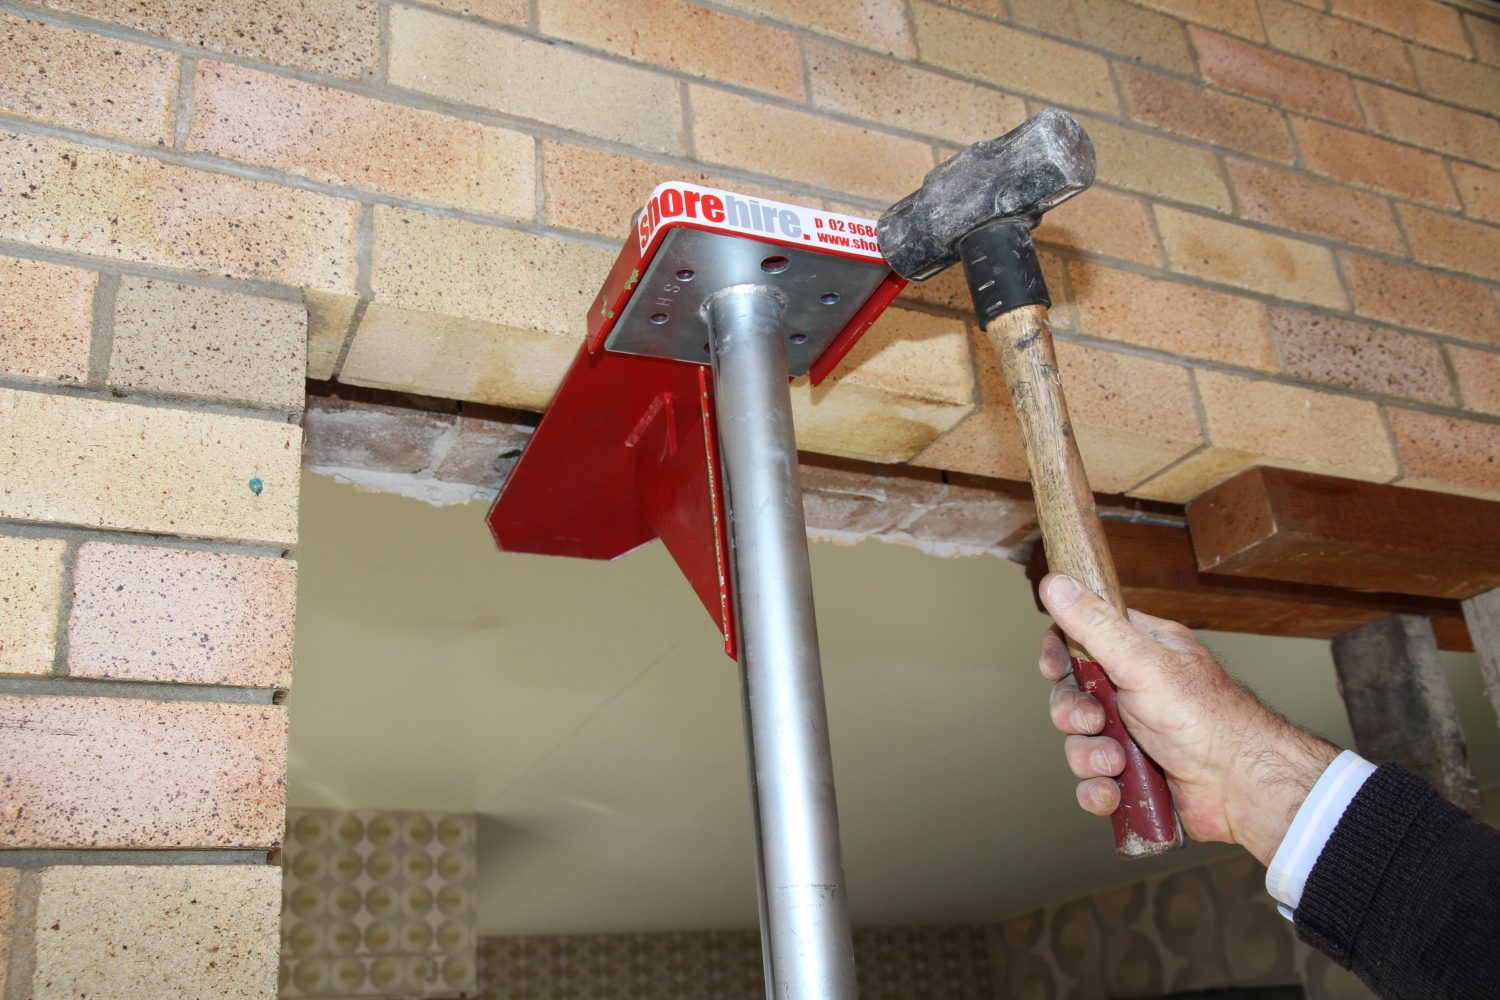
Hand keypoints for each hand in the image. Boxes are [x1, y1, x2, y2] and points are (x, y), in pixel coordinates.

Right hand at [1038, 573, 1338, 864]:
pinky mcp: (1134, 773)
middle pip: (1072, 693)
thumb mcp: (1143, 662)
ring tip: (1116, 762)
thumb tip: (1056, 583)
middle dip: (1073, 714)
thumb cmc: (1207, 719)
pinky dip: (1097, 789)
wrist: (1242, 787)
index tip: (1055, 668)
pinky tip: (1112, 791)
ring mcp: (1133, 732)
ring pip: (1079, 741)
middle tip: (1093, 720)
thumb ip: (1095, 625)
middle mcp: (1134, 689)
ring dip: (1089, 756)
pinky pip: (1094, 780)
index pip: (1082, 637)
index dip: (1060, 653)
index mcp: (1140, 651)